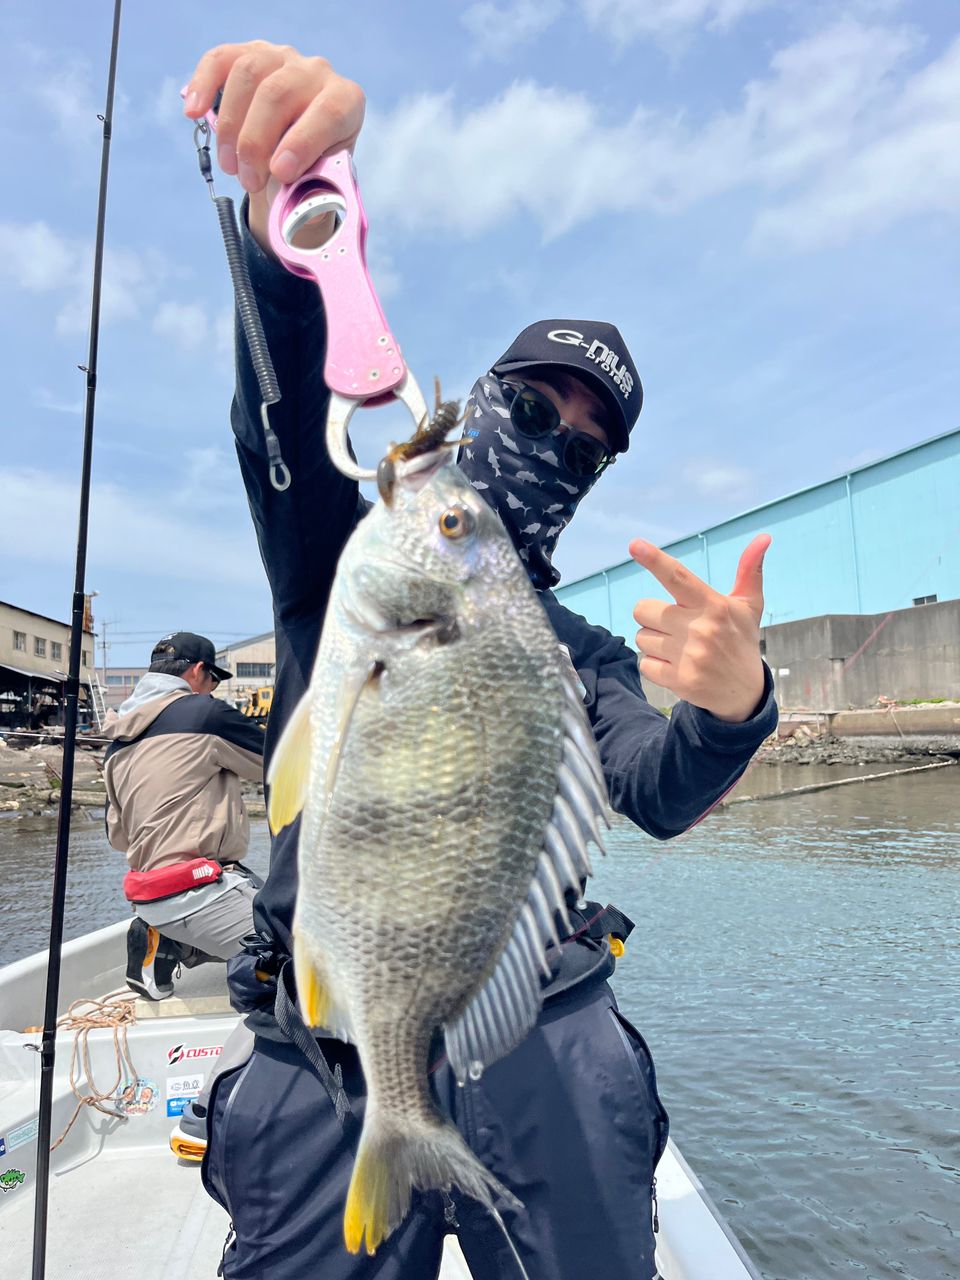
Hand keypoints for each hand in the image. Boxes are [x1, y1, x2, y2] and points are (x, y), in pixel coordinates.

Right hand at [183, 41, 365, 251]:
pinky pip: (220, 60)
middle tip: (248, 182)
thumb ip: (316, 203)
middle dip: (256, 144)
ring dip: (231, 127)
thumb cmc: (311, 176)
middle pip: (278, 94)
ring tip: (230, 166)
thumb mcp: (321, 192)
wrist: (295, 155)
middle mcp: (317, 73)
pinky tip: (191, 112)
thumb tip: (307, 225)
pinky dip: (203, 85)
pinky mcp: (248, 54)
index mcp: (346, 104)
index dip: (302, 143)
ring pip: (248, 75)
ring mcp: (281, 58)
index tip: (280, 173)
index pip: (329, 114)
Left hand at [629, 534, 770, 722]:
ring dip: (654, 642)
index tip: (635, 545)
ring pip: (641, 637)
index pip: (678, 577)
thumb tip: (764, 538)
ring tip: (680, 648)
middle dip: (652, 616)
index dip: (655, 560)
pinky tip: (677, 666)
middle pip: (643, 609)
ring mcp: (689, 656)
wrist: (745, 692)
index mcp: (713, 605)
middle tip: (675, 626)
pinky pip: (644, 663)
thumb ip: (749, 571)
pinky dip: (655, 665)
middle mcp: (700, 628)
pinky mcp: (679, 680)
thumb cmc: (740, 640)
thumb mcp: (748, 606)